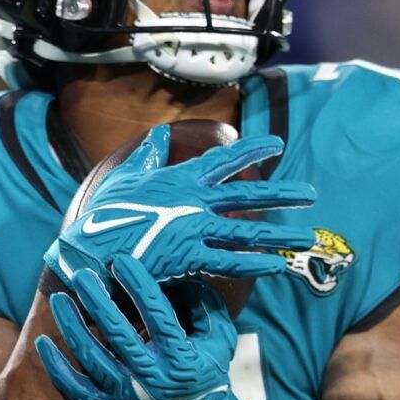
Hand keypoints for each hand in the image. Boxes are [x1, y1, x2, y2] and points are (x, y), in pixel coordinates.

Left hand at [36, 257, 253, 399]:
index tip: (121, 261)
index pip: (157, 315)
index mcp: (181, 358)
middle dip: (98, 300)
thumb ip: (205, 304)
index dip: (138, 286)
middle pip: (118, 333)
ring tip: (59, 299)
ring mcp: (128, 395)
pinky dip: (57, 367)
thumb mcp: (220, 338)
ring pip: (92, 357)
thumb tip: (183, 270)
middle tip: (82, 274)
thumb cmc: (209, 371)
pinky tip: (43, 342)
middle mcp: (152, 377)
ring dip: (72, 326)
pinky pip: (76, 389)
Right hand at [44, 126, 316, 286]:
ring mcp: (193, 229)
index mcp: (181, 179)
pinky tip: (277, 264)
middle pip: (248, 195)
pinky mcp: (189, 258)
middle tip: (310, 194)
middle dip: (282, 194)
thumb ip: (148, 156)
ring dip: (279, 234)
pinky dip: (255, 263)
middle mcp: (193, 201)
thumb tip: (161, 135)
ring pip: (247, 231)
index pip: (225, 160)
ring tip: (306, 236)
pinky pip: (230, 262)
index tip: (277, 144)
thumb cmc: (104, 212)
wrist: (89, 248)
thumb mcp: (126, 177)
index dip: (253, 150)